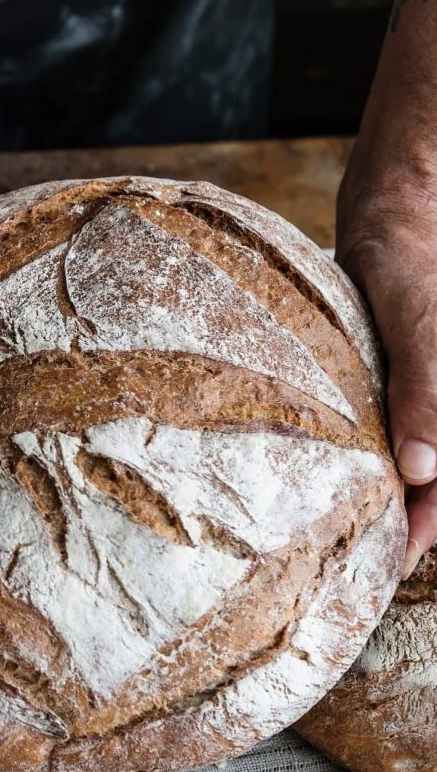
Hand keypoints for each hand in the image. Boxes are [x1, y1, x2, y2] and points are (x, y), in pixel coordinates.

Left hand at [338, 133, 436, 576]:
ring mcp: (429, 394)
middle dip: (410, 519)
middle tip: (357, 561)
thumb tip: (422, 469)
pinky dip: (379, 458)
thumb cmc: (408, 258)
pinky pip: (398, 429)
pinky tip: (344, 478)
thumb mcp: (417, 319)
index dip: (428, 525)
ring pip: (422, 460)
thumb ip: (426, 388)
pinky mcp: (407, 380)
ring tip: (345, 533)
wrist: (393, 210)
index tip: (395, 561)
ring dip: (396, 494)